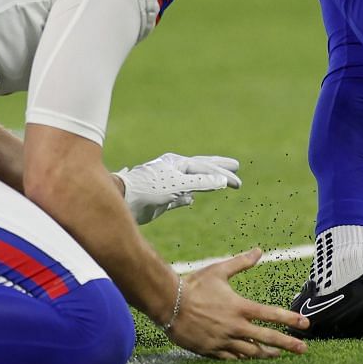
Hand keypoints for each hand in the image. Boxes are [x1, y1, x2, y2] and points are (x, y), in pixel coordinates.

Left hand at [116, 152, 241, 224]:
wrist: (124, 201)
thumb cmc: (150, 188)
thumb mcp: (179, 183)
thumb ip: (200, 181)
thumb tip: (222, 180)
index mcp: (178, 163)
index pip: (206, 166)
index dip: (223, 174)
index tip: (238, 182)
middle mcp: (174, 171)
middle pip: (201, 168)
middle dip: (218, 168)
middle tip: (236, 166)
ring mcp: (168, 184)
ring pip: (192, 182)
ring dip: (206, 182)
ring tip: (218, 182)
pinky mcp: (162, 199)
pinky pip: (179, 197)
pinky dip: (188, 197)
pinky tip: (192, 200)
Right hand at [166, 248, 308, 359]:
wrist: (169, 304)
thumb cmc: (194, 285)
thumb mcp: (219, 270)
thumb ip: (241, 263)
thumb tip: (259, 251)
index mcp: (240, 307)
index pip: (271, 315)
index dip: (290, 320)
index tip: (305, 324)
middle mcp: (235, 326)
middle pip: (267, 338)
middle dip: (287, 344)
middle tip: (303, 349)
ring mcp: (223, 340)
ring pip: (251, 352)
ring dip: (266, 354)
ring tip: (277, 356)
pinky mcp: (211, 350)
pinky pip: (232, 358)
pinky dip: (243, 359)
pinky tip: (249, 358)